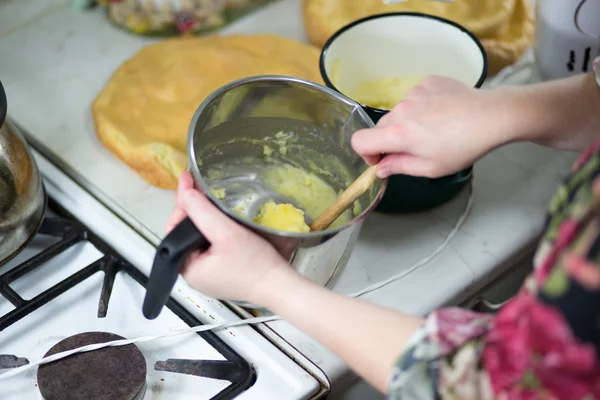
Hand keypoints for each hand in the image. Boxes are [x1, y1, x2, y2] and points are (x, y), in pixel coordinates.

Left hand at [165, 171, 291, 303]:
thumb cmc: (255, 264)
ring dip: (203, 218)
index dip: (182, 202)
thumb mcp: (227, 233)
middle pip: (185, 233)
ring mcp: (209, 275)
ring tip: (205, 197)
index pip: (174, 228)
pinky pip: (211, 247)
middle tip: (196, 185)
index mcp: (188, 267)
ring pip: (199, 239)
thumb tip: (185, 195)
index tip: (187, 180)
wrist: (279, 286)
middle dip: (191, 209)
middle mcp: (194, 274)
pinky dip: (214, 231)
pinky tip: (219, 219)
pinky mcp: (223, 273)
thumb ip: (203, 213)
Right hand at [352, 76, 517, 178]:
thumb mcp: (430, 168)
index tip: (381, 159)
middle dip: (390, 140)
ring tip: (434, 129)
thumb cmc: (463, 147)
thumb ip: (399, 167)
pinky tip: (441, 113)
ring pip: (398, 112)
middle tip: (414, 148)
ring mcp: (413, 92)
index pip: (359, 141)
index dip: (366, 154)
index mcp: (398, 134)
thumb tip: (381, 168)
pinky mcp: (426, 81)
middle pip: (380, 127)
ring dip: (407, 122)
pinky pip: (414, 97)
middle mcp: (400, 109)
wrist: (491, 116)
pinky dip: (421, 107)